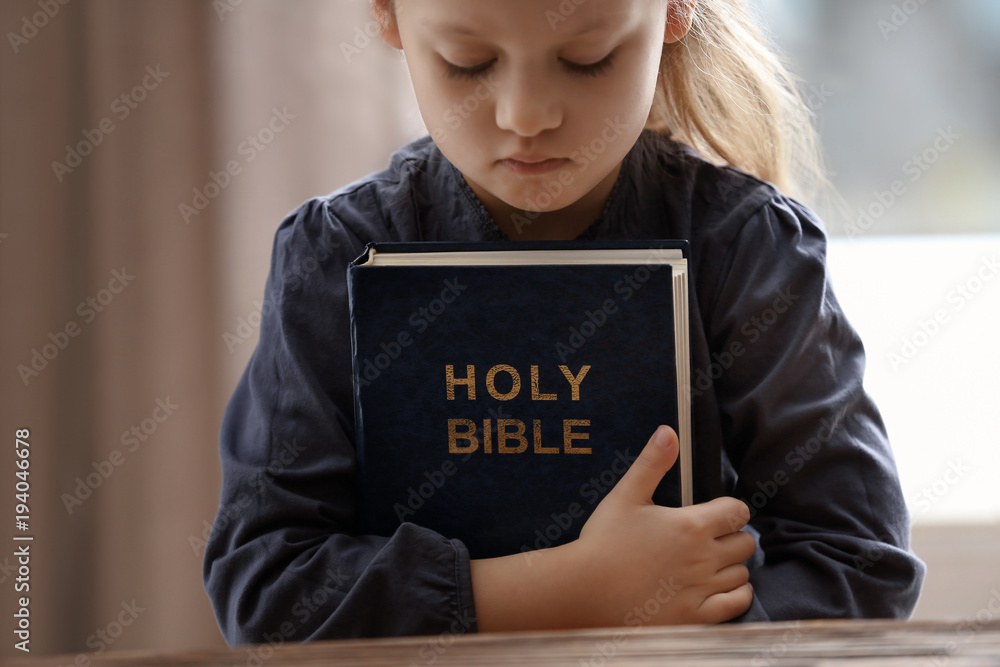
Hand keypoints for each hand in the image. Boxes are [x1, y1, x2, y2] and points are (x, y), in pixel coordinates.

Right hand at [570, 425, 755, 625]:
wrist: (585, 590)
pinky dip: (736, 594)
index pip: (738, 511)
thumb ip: (652, 463)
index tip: (715, 513)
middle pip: (745, 543)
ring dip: (732, 566)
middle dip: (732, 537)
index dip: (730, 509)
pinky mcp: (697, 616)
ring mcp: (703, 589)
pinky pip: (736, 604)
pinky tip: (720, 589)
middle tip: (711, 538)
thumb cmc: (603, 541)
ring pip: (742, 573)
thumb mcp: (626, 495)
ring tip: (710, 563)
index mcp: (692, 525)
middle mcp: (705, 558)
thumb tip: (668, 431)